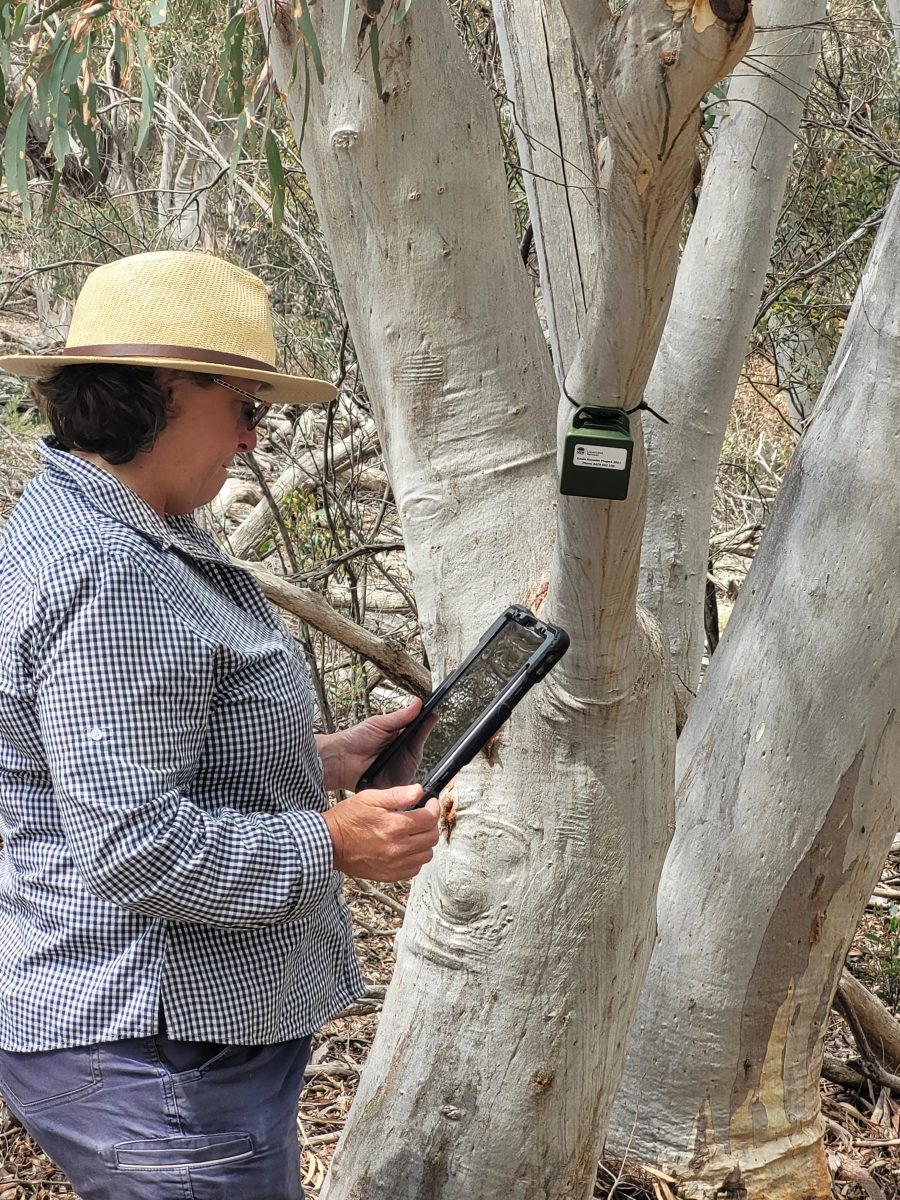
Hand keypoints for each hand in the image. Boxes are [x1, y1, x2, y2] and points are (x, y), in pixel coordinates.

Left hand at [317, 700, 427, 792]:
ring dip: (414, 753)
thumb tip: (417, 703)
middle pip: (419, 744)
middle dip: (423, 734)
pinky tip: (405, 766)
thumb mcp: (379, 724)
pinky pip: (407, 779)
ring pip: (415, 761)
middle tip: (426, 723)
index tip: (433, 714)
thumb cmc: (355, 740)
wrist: (339, 760)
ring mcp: (400, 767)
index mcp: (399, 736)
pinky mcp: (395, 782)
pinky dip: (409, 772)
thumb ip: (400, 716)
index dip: (426, 722)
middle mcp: (402, 752)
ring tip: (412, 743)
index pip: (418, 728)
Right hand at [322, 786, 440, 881]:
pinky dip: (415, 859)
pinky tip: (406, 849)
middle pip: (431, 837)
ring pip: (426, 855)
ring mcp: (394, 864)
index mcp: (394, 826)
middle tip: (423, 817)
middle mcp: (397, 847)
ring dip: (425, 842)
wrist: (329, 843)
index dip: (433, 808)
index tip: (430, 804)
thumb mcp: (370, 798)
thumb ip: (397, 794)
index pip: (429, 818)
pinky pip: (414, 869)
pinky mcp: (389, 875)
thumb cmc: (346, 820)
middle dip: (431, 824)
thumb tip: (418, 791)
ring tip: (415, 833)